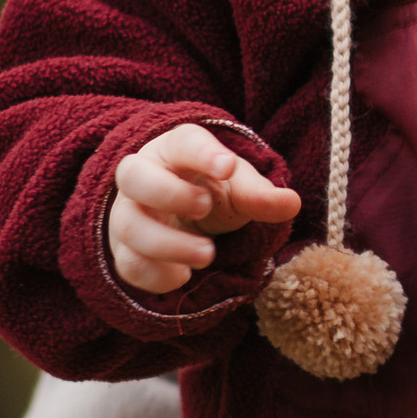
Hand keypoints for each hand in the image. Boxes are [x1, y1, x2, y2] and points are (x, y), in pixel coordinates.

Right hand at [108, 122, 299, 294]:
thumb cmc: (211, 190)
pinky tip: (183, 276)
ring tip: (208, 254)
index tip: (227, 166)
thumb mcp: (238, 188)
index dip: (202, 153)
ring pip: (128, 225)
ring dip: (168, 243)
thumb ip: (260, 195)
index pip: (182, 141)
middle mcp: (142, 177)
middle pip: (132, 175)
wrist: (184, 216)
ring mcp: (127, 213)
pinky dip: (155, 274)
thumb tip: (292, 203)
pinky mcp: (124, 250)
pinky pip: (127, 264)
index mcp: (175, 151)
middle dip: (169, 193)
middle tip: (206, 207)